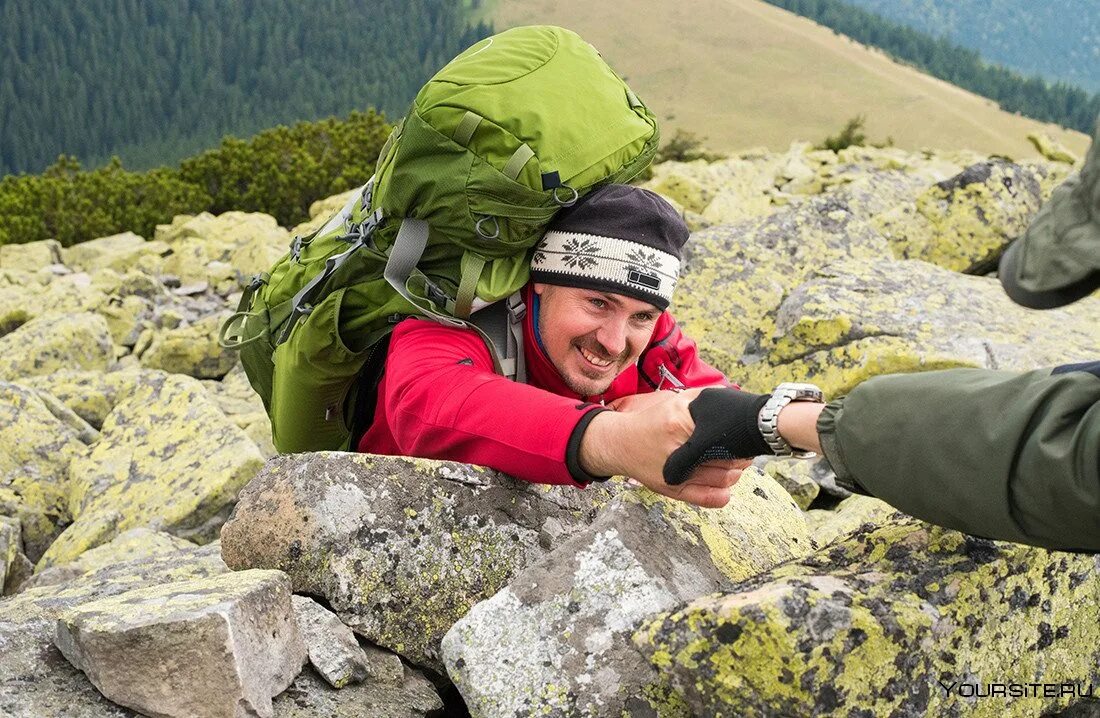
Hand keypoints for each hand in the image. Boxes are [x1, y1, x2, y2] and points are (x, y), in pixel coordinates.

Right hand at [579, 388, 747, 507]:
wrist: (619, 444)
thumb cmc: (650, 423)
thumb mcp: (674, 402)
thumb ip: (702, 397)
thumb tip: (732, 396)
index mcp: (680, 423)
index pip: (724, 434)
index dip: (740, 436)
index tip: (743, 435)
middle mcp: (679, 449)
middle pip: (728, 458)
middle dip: (742, 456)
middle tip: (744, 452)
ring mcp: (677, 472)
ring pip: (723, 479)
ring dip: (736, 473)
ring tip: (735, 466)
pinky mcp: (673, 489)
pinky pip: (708, 498)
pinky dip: (723, 495)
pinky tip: (725, 486)